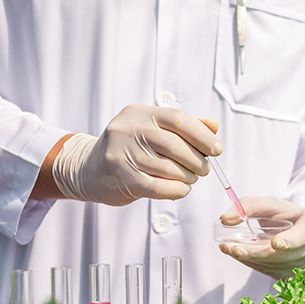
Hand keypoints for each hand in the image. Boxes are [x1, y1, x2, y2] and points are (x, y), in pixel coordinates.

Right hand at [52, 104, 221, 205]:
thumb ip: (182, 128)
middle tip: (203, 168)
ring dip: (188, 177)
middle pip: (176, 146)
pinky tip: (180, 189)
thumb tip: (213, 128)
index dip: (203, 135)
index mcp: (139, 113)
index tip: (216, 149)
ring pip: (170, 168)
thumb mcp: (150, 129)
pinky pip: (159, 187)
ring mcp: (123, 155)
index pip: (179, 119)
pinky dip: (177, 190)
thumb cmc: (126, 149)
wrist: (88, 169)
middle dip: (197, 160)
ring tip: (190, 179)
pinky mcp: (122, 179)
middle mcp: (129, 130)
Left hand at [218, 196, 304, 278]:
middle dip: (257, 254)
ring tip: (231, 250)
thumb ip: (249, 206)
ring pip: (278, 267)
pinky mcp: (299, 277)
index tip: (275, 243)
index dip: (290, 240)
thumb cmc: (289, 215)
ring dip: (253, 260)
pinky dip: (256, 265)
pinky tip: (242, 257)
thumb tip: (224, 219)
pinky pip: (275, 274)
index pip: (304, 234)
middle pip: (286, 256)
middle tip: (234, 250)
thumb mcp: (272, 204)